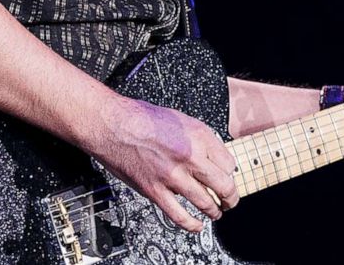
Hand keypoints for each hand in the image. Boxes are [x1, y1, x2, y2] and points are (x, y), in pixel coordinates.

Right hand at [82, 95, 238, 231]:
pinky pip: (178, 215)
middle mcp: (189, 156)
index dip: (230, 172)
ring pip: (205, 202)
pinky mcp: (155, 190)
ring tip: (217, 212)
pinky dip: (191, 224)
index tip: (227, 175)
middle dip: (231, 196)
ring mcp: (172, 175)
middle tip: (231, 200)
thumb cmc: (141, 117)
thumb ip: (200, 139)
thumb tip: (212, 155)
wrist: (112, 125)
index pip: (229, 162)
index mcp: (198, 136)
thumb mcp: (181, 119)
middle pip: (223, 185)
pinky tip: (197, 225)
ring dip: (215, 211)